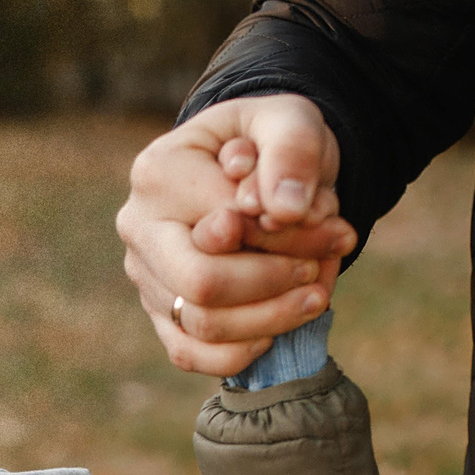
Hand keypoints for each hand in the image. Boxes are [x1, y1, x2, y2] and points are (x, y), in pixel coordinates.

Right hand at [117, 94, 358, 376]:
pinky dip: (240, 352)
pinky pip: (190, 354)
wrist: (253, 169)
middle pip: (201, 284)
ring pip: (202, 325)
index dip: (289, 237)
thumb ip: (292, 151)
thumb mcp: (290, 121)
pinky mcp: (159, 312)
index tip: (336, 227)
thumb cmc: (269, 144)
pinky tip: (275, 329)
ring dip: (271, 318)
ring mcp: (144, 274)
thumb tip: (285, 210)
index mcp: (158, 171)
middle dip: (275, 283)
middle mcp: (139, 226)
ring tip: (315, 295)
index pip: (226, 225)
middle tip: (319, 268)